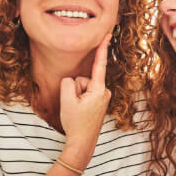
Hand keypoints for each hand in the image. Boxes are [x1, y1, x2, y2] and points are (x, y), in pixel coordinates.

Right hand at [59, 33, 111, 167]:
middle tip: (75, 107)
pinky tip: (80, 112)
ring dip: (76, 97)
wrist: (82, 143)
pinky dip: (79, 100)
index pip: (99, 64)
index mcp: (98, 89)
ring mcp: (102, 96)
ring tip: (78, 111)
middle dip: (74, 90)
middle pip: (82, 79)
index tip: (108, 33)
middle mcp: (104, 91)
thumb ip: (68, 83)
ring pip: (81, 87)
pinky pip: (84, 93)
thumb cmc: (76, 123)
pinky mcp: (98, 101)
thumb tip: (73, 80)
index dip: (102, 48)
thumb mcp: (67, 100)